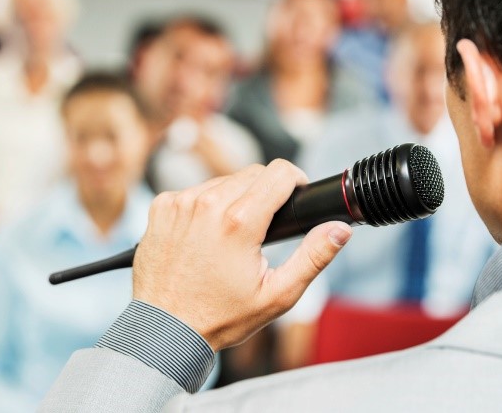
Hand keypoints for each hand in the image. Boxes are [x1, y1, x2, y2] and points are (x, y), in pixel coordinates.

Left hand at [133, 160, 352, 350]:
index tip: (295, 196)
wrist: (164, 329)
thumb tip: (339, 229)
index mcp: (239, 222)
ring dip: (235, 198)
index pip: (280, 172)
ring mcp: (180, 203)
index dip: (296, 181)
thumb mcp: (277, 294)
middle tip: (264, 227)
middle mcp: (207, 204)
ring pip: (224, 180)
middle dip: (266, 193)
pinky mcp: (162, 206)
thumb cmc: (221, 317)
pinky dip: (206, 205)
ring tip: (234, 234)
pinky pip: (196, 190)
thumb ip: (314, 257)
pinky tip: (206, 234)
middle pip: (253, 173)